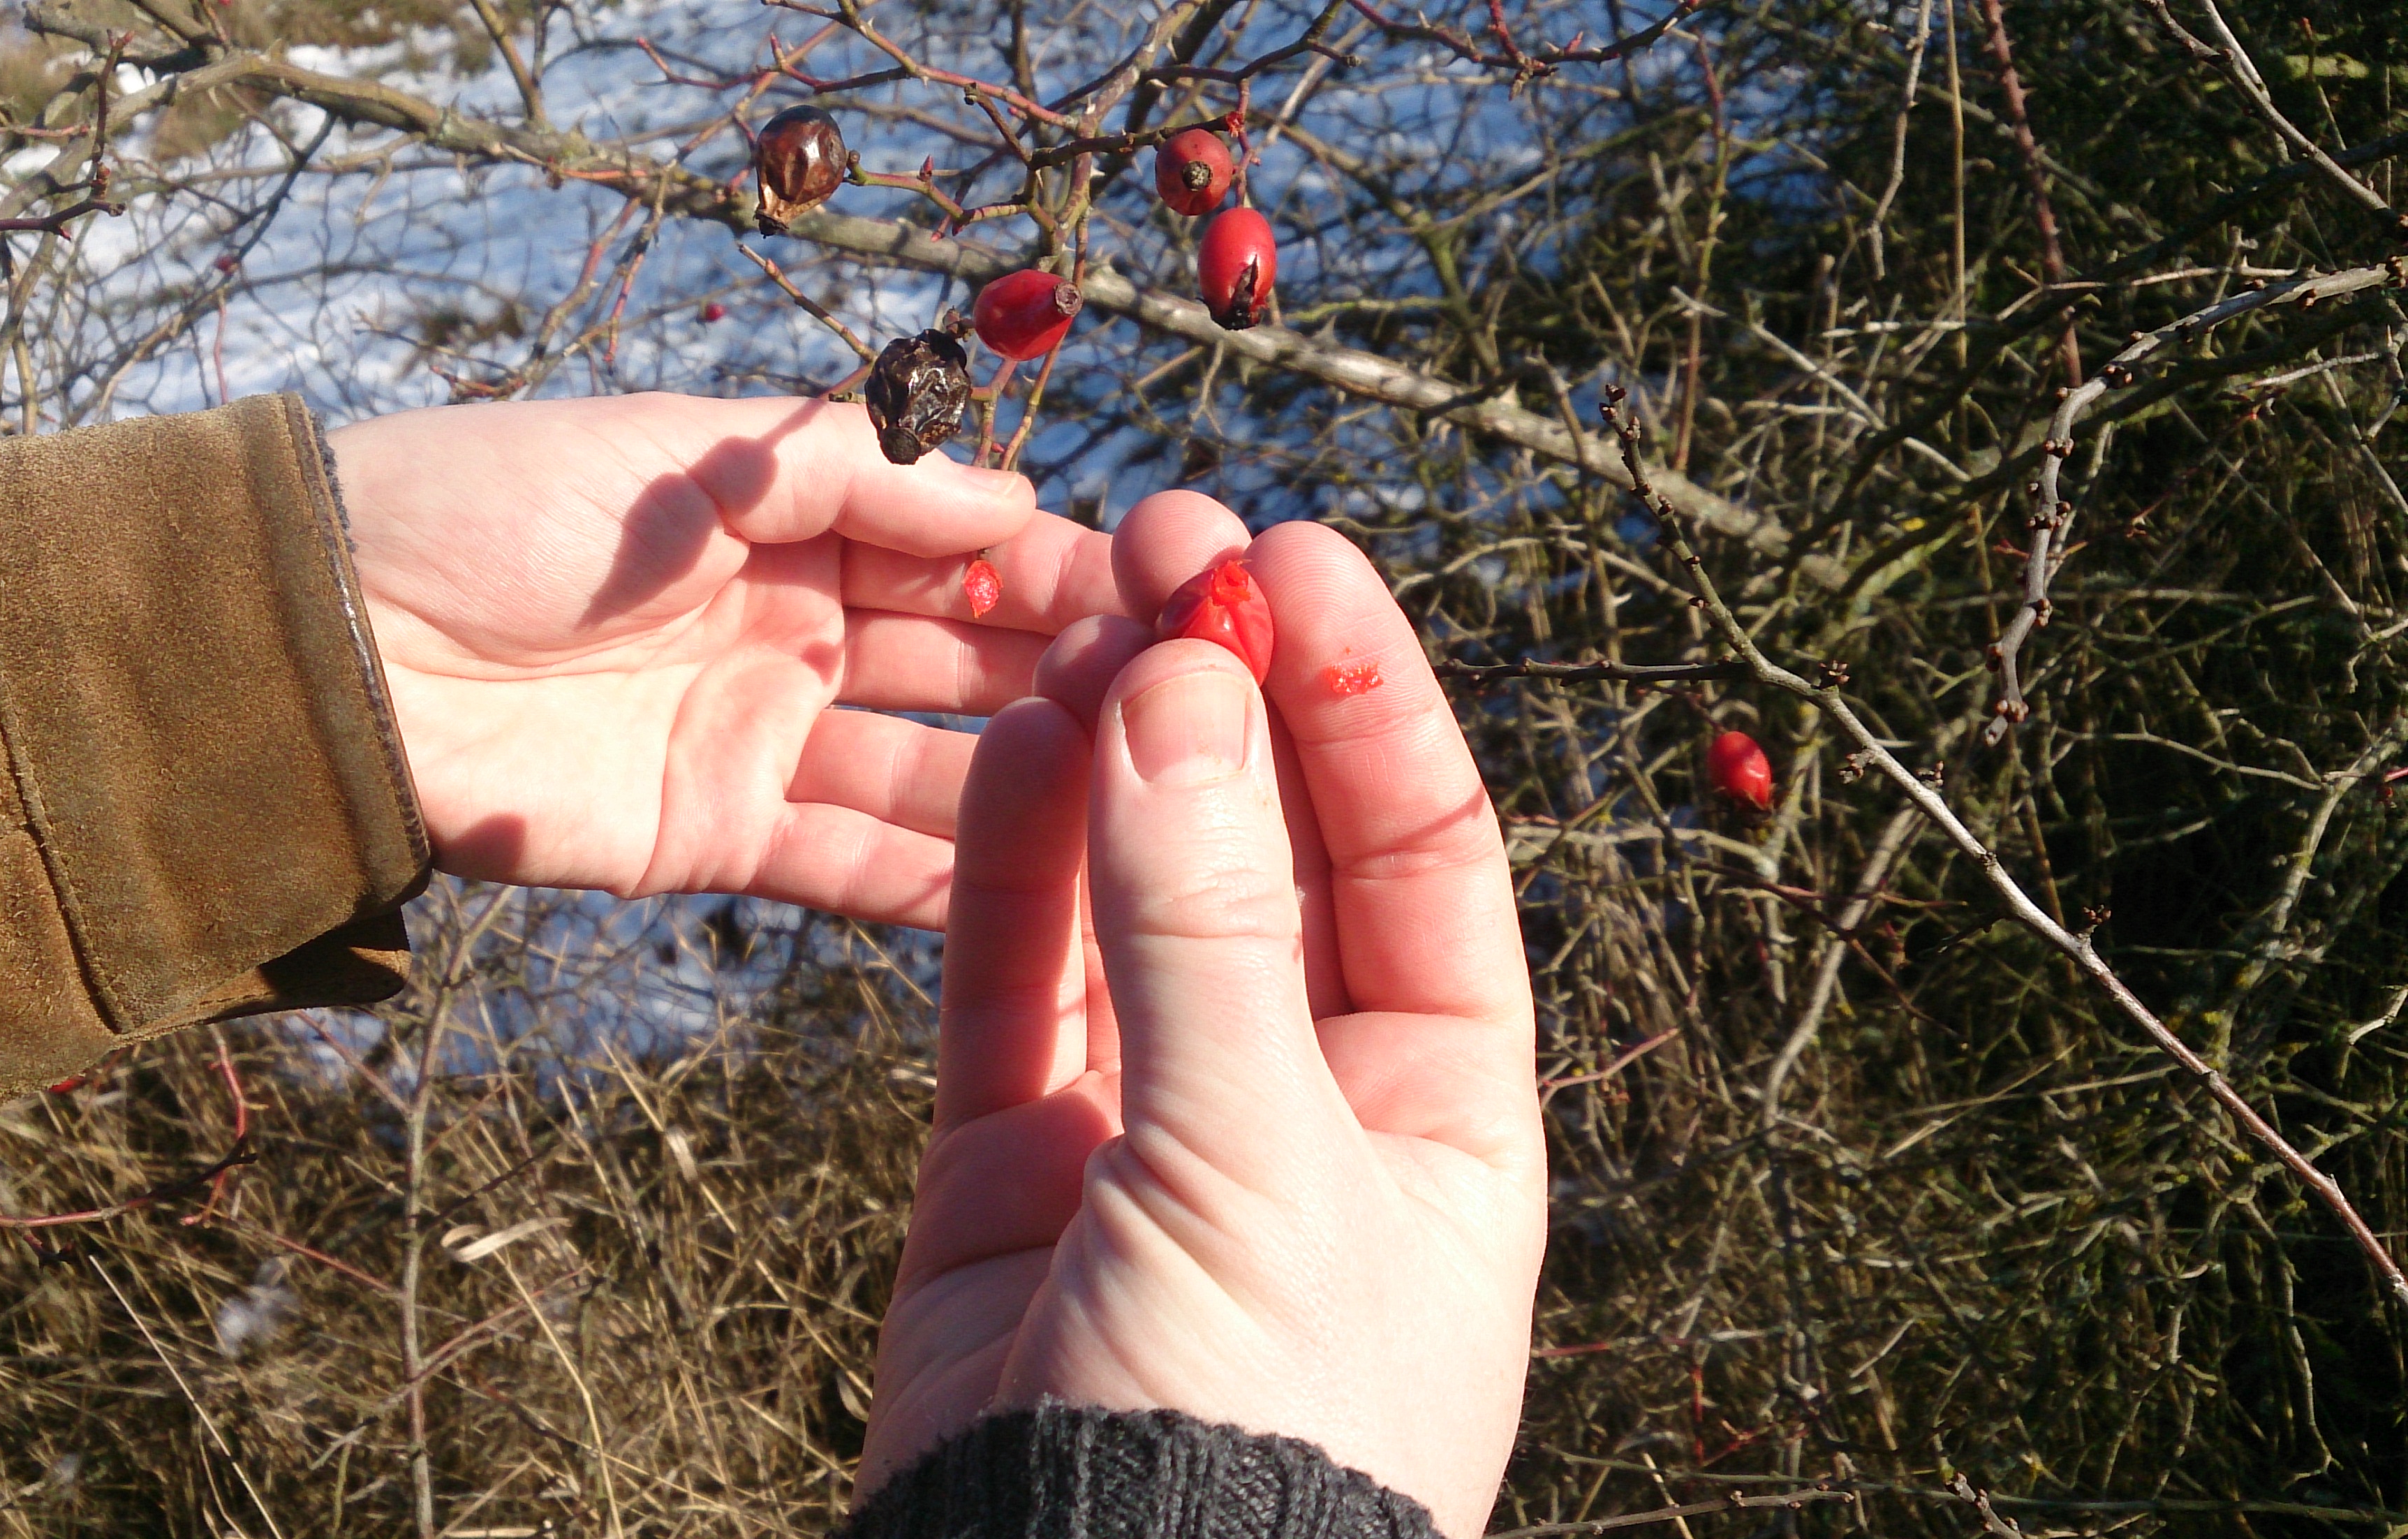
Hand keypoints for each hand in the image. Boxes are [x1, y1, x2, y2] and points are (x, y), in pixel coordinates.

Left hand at [329, 395, 1114, 926]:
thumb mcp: (684, 454)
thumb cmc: (497, 506)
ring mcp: (763, 738)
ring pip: (930, 773)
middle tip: (1192, 714)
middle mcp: (796, 629)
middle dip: (1074, 680)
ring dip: (1032, 792)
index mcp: (791, 521)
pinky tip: (1048, 907)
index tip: (1179, 597)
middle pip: (966, 659)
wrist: (338, 642)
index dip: (1067, 569)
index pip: (963, 544)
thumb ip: (848, 473)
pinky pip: (850, 866)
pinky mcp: (716, 837)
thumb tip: (1013, 493)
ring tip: (1146, 818)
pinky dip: (940, 886)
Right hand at [855, 494, 1543, 1536]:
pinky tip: (1014, 740)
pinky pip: (1015, 980)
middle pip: (1274, 851)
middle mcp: (1311, 1099)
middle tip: (1169, 541)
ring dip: (1116, 753)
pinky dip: (1009, 864)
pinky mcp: (1016, 1160)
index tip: (1294, 559)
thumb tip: (1178, 689)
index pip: (1423, 857)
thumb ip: (1204, 929)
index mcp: (1445, 1114)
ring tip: (1084, 611)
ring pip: (1137, 896)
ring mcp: (1154, 1124)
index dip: (1364, 699)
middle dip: (1231, 698)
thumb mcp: (1258, 1166)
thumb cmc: (1253, 1436)